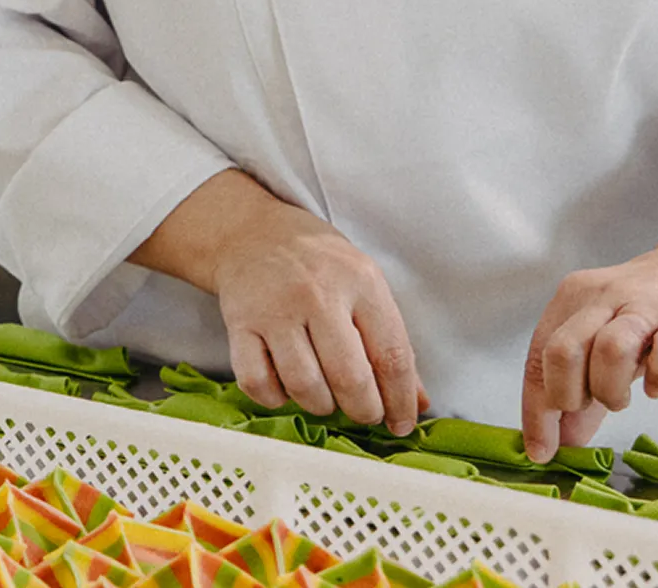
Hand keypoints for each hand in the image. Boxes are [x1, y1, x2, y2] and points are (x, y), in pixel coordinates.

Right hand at [132, 170, 427, 434]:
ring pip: (303, 384)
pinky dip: (274, 398)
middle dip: (363, 410)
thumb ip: (391, 341)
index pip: (391, 355)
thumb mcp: (365, 286)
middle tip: (364, 414)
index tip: (401, 424)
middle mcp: (318, 296)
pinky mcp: (239, 324)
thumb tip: (417, 402)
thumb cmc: (318, 263)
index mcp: (361, 283)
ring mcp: (275, 311)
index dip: (400, 400)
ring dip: (320, 406)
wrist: (251, 233)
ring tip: (326, 400)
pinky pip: (257, 381)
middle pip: (350, 377)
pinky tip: (285, 390)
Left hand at [521, 202, 657, 462]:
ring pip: (609, 351)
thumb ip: (583, 392)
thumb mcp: (606, 342)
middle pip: (562, 350)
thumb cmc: (651, 311)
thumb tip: (560, 441)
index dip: (536, 411)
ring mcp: (646, 306)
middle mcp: (603, 297)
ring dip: (610, 390)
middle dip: (567, 396)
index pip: (539, 359)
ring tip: (624, 397)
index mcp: (573, 299)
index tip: (542, 451)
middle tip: (588, 407)